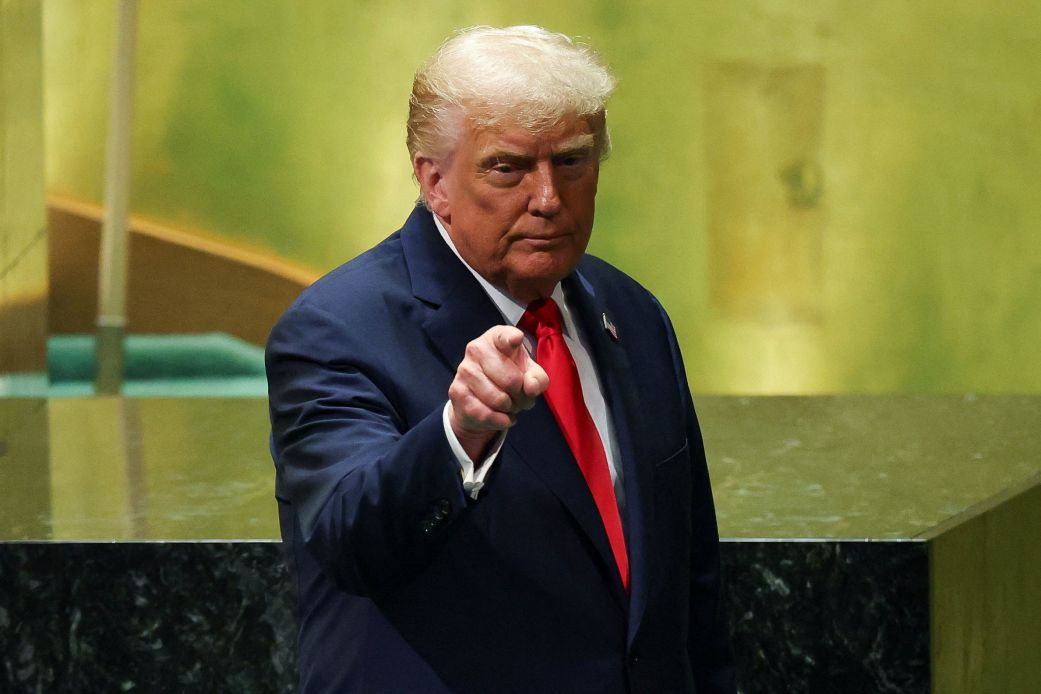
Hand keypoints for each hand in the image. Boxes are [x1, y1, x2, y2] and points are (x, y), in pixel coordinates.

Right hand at [448, 325, 548, 459]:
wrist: (480, 400)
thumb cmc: (509, 378)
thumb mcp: (529, 375)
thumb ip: (538, 379)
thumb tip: (531, 387)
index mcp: (496, 338)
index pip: (505, 336)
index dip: (512, 339)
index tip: (516, 340)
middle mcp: (476, 349)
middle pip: (511, 379)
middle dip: (521, 395)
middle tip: (520, 397)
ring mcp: (464, 370)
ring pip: (499, 399)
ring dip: (510, 408)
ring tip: (510, 405)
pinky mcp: (457, 392)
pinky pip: (486, 413)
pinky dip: (500, 420)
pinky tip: (502, 416)